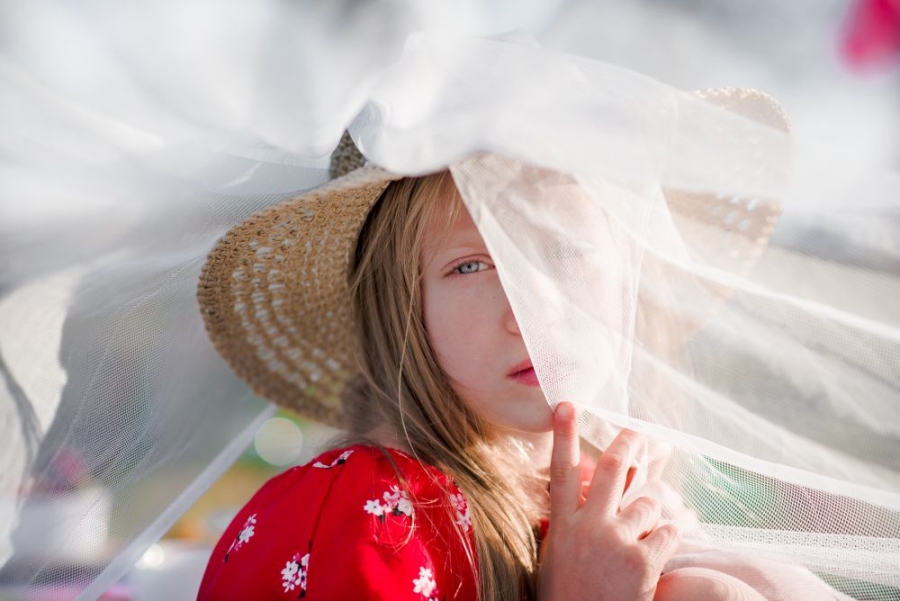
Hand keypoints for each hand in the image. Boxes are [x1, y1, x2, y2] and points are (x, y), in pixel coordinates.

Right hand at [538, 402, 680, 600]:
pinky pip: (668, 532)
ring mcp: (616, 541)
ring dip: (653, 513)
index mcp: (563, 527)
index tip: (566, 405)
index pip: (561, 472)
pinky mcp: (642, 560)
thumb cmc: (569, 598)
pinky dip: (669, 537)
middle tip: (637, 432)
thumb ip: (571, 525)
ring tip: (643, 536)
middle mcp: (588, 527)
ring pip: (648, 503)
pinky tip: (659, 553)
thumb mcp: (558, 559)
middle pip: (610, 471)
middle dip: (626, 445)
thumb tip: (583, 497)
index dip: (563, 435)